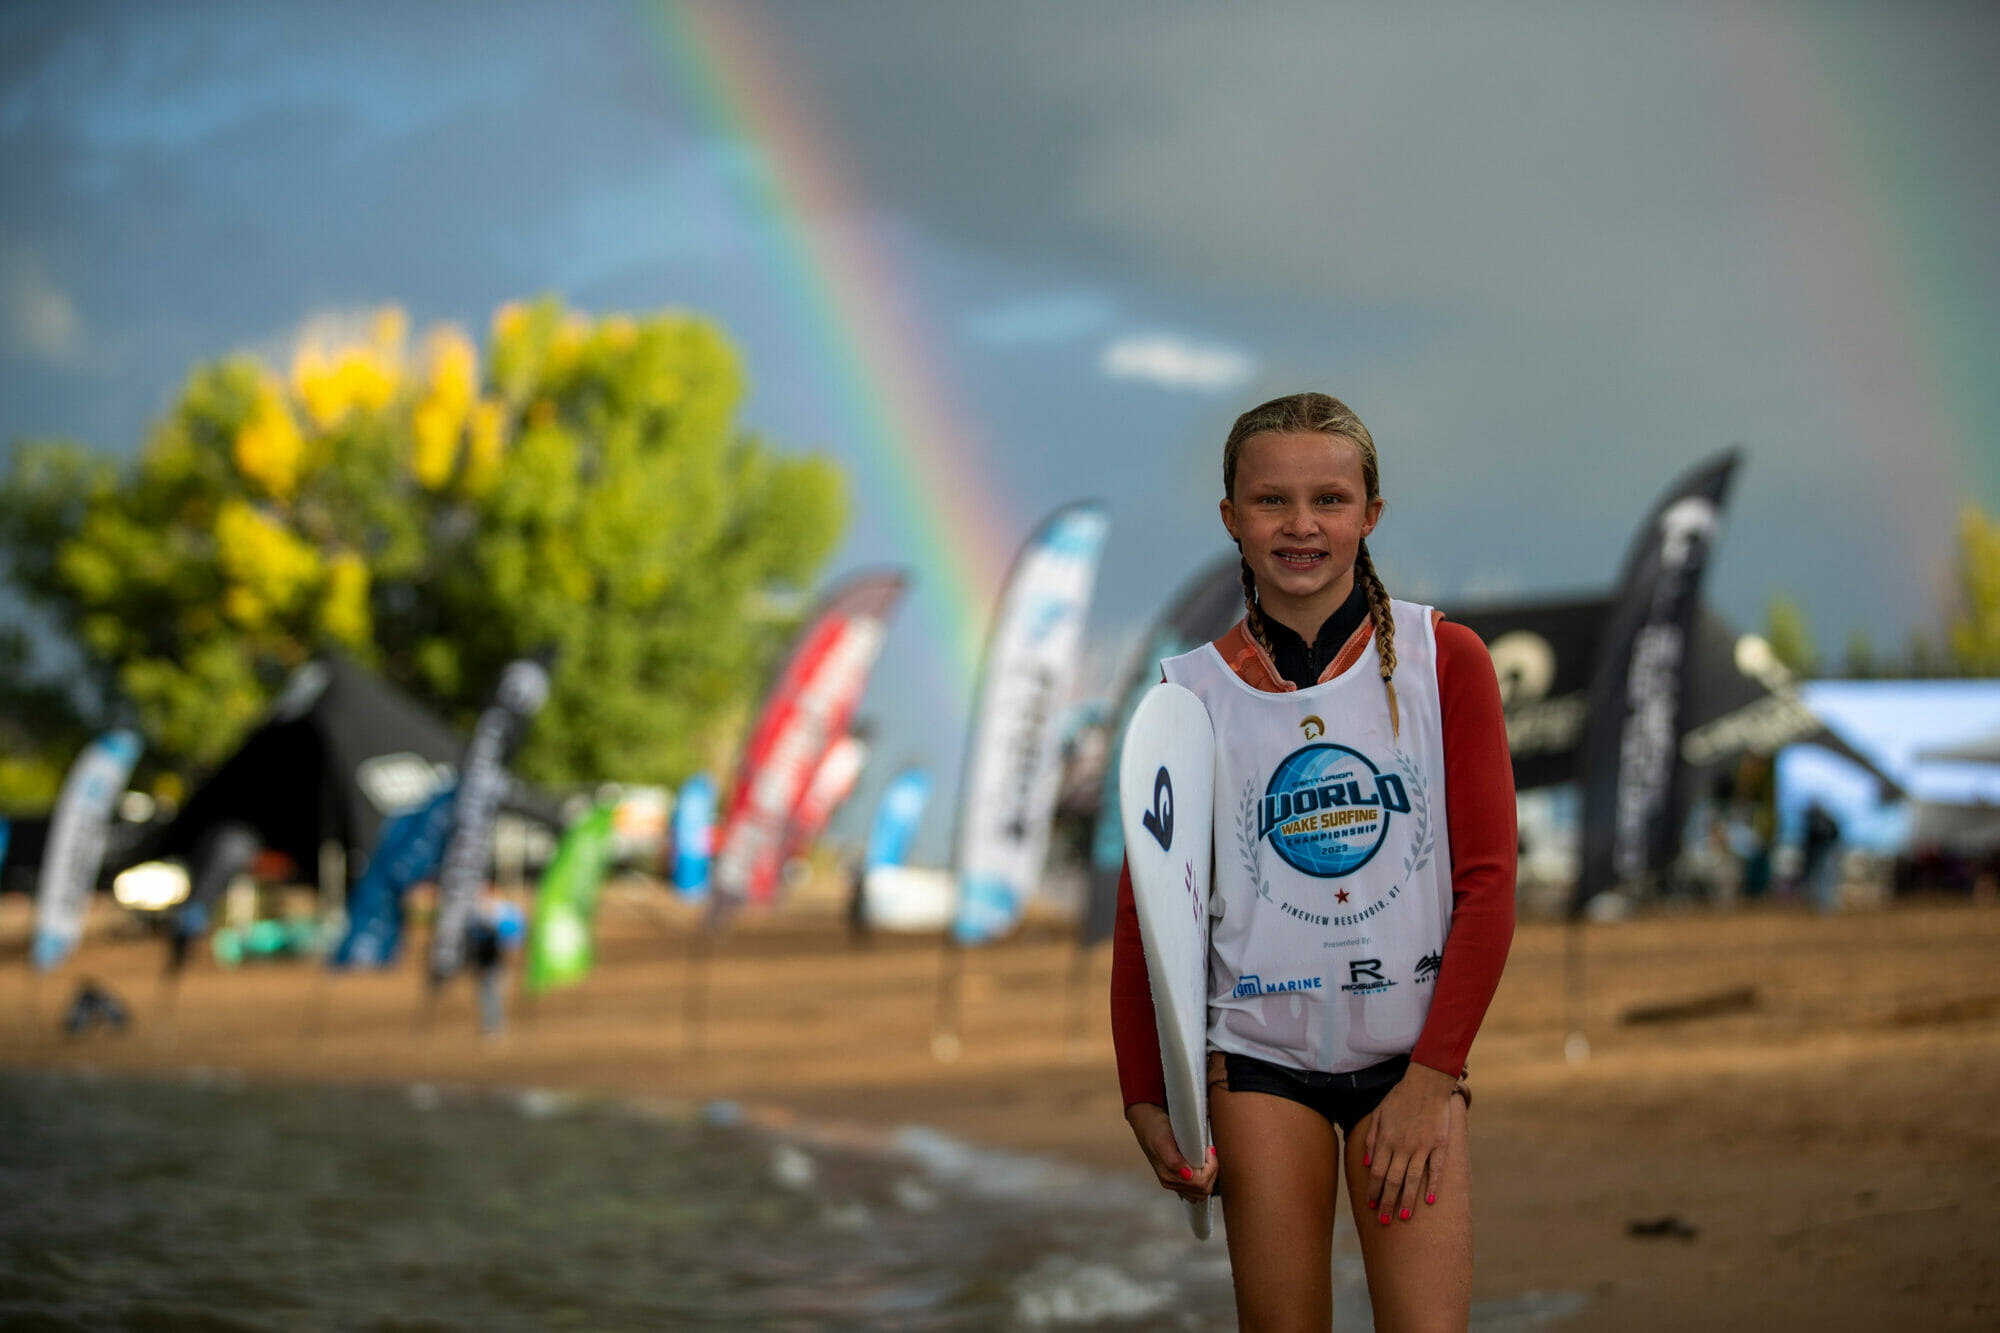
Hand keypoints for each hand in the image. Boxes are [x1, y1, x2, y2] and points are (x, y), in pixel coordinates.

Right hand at [1125, 1102, 1216, 1201]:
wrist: (1147, 1124)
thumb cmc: (1155, 1129)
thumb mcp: (1163, 1140)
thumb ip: (1173, 1160)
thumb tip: (1187, 1175)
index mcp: (1168, 1176)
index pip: (1200, 1183)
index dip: (1210, 1167)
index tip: (1208, 1150)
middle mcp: (1171, 1182)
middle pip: (1202, 1190)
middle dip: (1211, 1172)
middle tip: (1209, 1154)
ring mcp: (1173, 1182)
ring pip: (1201, 1192)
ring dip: (1209, 1176)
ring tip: (1206, 1159)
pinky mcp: (1177, 1179)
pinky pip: (1195, 1189)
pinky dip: (1204, 1179)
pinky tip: (1202, 1165)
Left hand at [1362, 1062, 1455, 1225]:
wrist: (1427, 1081)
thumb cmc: (1400, 1097)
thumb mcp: (1379, 1113)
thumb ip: (1372, 1138)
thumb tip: (1367, 1163)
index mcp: (1386, 1139)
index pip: (1377, 1172)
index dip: (1374, 1191)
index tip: (1371, 1206)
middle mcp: (1402, 1145)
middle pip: (1393, 1180)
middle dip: (1387, 1203)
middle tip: (1384, 1221)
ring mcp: (1422, 1146)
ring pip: (1412, 1179)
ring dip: (1407, 1200)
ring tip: (1403, 1218)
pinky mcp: (1439, 1144)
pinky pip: (1436, 1169)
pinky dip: (1433, 1185)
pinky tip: (1429, 1201)